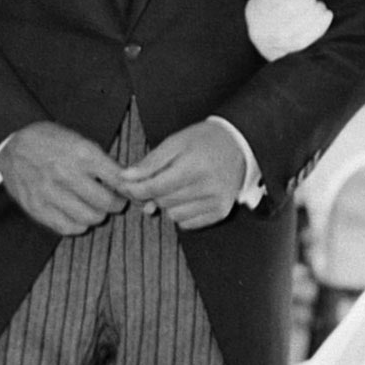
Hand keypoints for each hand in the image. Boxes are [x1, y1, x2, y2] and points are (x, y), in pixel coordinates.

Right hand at [0, 121, 128, 233]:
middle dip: (116, 204)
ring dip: (98, 215)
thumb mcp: (77, 139)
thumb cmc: (48, 141)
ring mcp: (50, 193)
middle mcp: (66, 174)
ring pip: (91, 218)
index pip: (119, 179)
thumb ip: (101, 161)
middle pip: (107, 203)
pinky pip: (68, 227)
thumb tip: (126, 181)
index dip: (129, 188)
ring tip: (94, 207)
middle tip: (115, 201)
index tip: (129, 190)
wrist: (9, 146)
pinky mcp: (38, 208)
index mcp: (81, 153)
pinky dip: (79, 225)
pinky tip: (77, 215)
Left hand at [117, 120, 248, 228]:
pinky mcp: (221, 212)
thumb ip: (150, 162)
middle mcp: (208, 187)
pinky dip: (182, 213)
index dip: (135, 188)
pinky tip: (188, 197)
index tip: (126, 185)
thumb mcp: (175, 142)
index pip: (155, 187)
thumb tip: (126, 178)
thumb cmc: (205, 140)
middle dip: (153, 193)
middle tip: (157, 180)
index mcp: (194, 166)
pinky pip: (188, 224)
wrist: (239, 144)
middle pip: (163, 202)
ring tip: (177, 187)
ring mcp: (216, 202)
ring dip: (168, 204)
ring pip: (173, 216)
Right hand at [245, 0, 332, 60]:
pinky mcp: (286, 53)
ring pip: (300, 23)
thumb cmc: (274, 7)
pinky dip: (319, 26)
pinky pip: (306, 39)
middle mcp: (262, 26)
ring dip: (315, 12)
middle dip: (308, 0)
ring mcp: (274, 41)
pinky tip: (326, 16)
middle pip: (292, 8)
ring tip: (319, 7)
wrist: (264, 37)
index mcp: (258, 6)